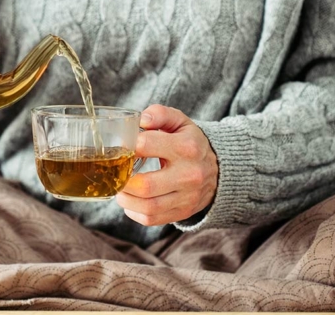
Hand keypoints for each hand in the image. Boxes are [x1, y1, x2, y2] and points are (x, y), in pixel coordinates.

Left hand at [116, 104, 218, 225]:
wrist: (218, 171)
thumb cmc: (190, 144)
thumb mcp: (180, 122)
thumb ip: (160, 114)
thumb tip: (142, 120)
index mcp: (187, 147)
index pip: (146, 145)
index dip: (128, 146)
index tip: (122, 148)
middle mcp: (189, 174)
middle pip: (146, 185)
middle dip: (124, 180)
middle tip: (116, 174)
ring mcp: (187, 197)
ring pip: (148, 206)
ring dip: (125, 199)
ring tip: (120, 189)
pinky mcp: (182, 212)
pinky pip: (151, 219)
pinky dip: (134, 212)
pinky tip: (131, 201)